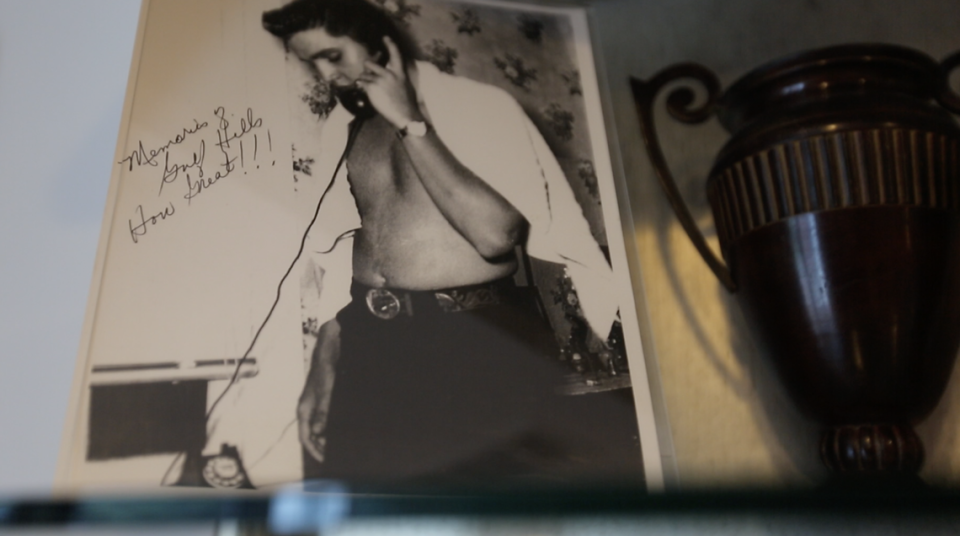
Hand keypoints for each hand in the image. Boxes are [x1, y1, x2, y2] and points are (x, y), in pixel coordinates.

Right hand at [298, 318, 339, 462]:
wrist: (330, 347)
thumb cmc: (326, 367)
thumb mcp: (326, 390)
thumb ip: (323, 411)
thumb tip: (319, 432)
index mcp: (304, 409)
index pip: (305, 436)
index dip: (314, 449)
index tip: (325, 459)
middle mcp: (309, 408)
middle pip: (313, 433)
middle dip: (322, 445)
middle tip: (336, 455)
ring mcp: (316, 403)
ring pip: (320, 426)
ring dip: (328, 436)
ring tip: (341, 444)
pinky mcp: (325, 398)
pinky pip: (326, 417)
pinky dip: (332, 425)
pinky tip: (343, 428)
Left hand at [356, 36, 423, 127]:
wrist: (405, 115)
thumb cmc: (406, 104)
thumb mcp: (405, 86)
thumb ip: (397, 78)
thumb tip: (389, 76)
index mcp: (399, 73)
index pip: (395, 54)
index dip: (390, 44)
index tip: (385, 37)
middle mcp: (389, 74)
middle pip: (370, 64)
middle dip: (366, 69)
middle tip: (367, 75)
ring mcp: (380, 81)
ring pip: (364, 75)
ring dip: (364, 81)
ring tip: (369, 88)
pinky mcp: (372, 88)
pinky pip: (362, 84)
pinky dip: (362, 88)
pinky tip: (366, 93)